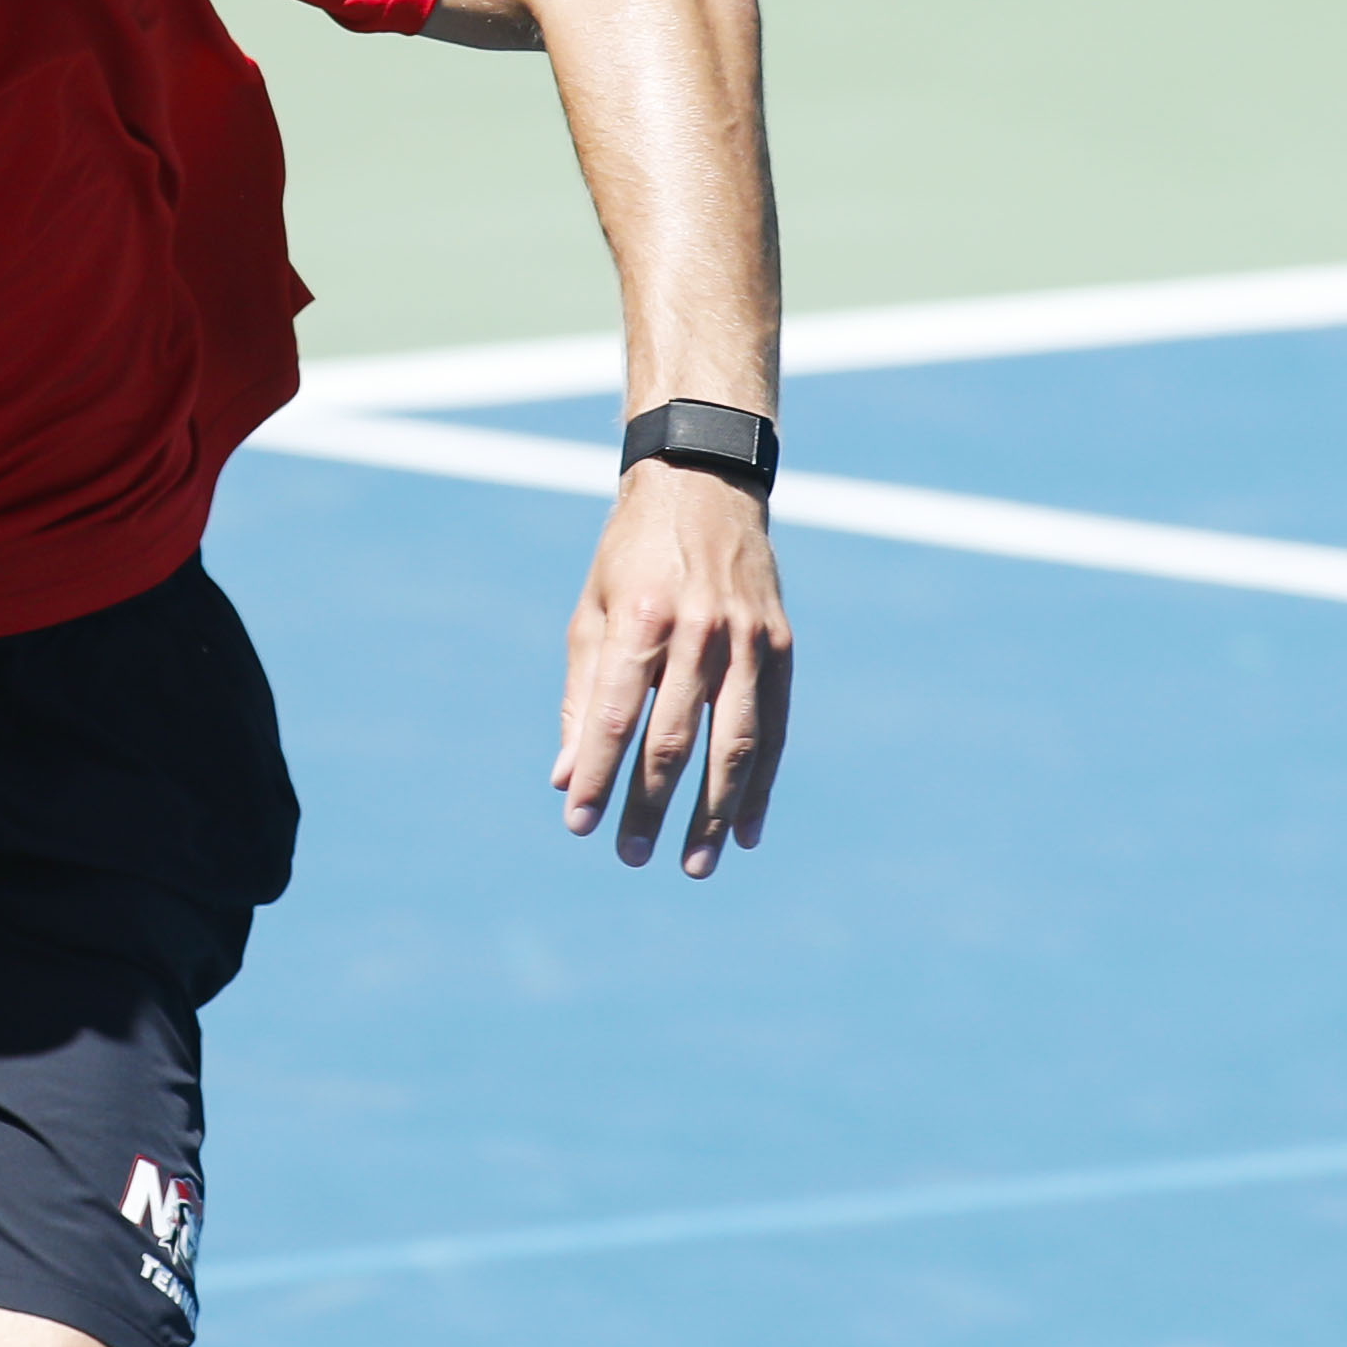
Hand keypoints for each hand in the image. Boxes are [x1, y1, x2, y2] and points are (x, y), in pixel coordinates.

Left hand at [552, 462, 792, 875]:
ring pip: (734, 743)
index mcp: (641, 617)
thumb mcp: (593, 611)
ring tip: (695, 863)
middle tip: (630, 857)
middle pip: (674, 738)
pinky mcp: (781, 646)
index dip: (597, 775)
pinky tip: (746, 830)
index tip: (578, 823)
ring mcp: (748, 639)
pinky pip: (774, 727)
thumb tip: (565, 778)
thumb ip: (582, 696)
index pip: (615, 716)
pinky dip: (761, 783)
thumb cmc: (633, 555)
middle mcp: (699, 630)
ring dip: (714, 812)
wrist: (704, 483)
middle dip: (650, 805)